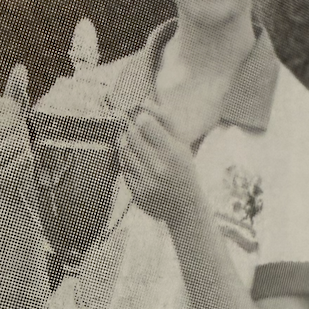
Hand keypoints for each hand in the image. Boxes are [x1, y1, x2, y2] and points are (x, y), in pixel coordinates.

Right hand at [0, 65, 33, 194]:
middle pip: (9, 123)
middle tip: (20, 139)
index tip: (15, 120)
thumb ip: (16, 92)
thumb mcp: (15, 115)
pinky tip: (23, 163)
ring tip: (21, 151)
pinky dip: (27, 161)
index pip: (1, 105)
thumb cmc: (15, 140)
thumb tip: (20, 68)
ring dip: (25, 146)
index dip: (16, 110)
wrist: (17, 178)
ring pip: (16, 143)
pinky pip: (21, 162)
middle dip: (21, 130)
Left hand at [118, 98, 203, 227]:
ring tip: (138, 147)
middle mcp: (158, 167)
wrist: (185, 208)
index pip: (144, 122)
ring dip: (127, 144)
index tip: (142, 119)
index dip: (140, 117)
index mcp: (172, 151)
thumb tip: (143, 101)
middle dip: (130, 128)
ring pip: (124, 151)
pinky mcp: (137, 193)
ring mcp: (146, 181)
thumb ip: (165, 120)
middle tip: (134, 129)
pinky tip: (139, 165)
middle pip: (130, 134)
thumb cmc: (183, 169)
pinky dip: (128, 163)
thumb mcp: (181, 144)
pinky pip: (123, 168)